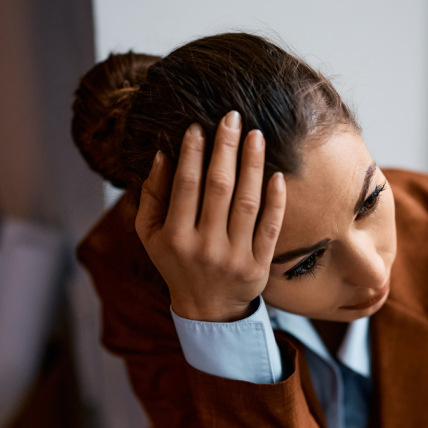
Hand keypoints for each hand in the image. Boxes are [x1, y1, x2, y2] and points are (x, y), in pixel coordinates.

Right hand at [135, 111, 286, 322]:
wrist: (207, 309)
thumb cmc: (176, 262)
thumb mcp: (150, 235)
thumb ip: (152, 195)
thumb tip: (162, 154)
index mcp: (175, 237)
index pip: (186, 186)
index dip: (192, 153)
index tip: (199, 126)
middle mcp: (204, 247)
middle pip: (218, 188)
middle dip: (225, 148)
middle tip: (233, 117)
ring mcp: (234, 257)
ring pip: (246, 202)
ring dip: (252, 165)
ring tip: (255, 136)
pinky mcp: (258, 266)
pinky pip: (270, 226)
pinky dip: (275, 200)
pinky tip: (276, 174)